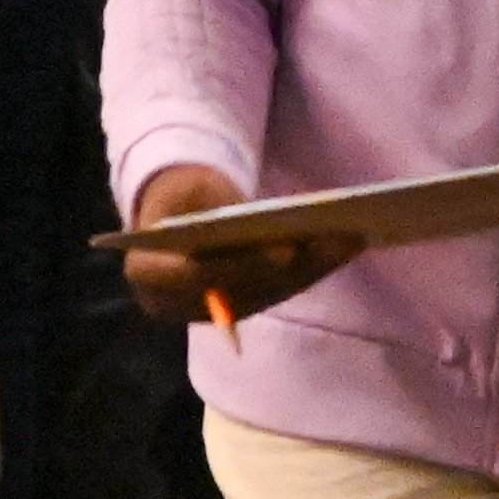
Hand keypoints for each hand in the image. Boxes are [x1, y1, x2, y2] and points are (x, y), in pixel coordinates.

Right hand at [115, 158, 359, 323]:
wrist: (175, 210)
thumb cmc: (180, 192)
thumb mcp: (190, 187)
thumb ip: (217, 210)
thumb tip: (262, 221)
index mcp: (146, 271)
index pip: (193, 276)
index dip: (241, 265)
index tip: (286, 250)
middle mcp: (174, 303)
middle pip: (243, 289)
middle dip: (295, 266)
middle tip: (339, 240)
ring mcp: (208, 311)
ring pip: (268, 293)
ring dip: (315, 268)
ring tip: (352, 239)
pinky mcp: (237, 307)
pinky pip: (278, 290)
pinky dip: (312, 269)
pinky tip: (345, 247)